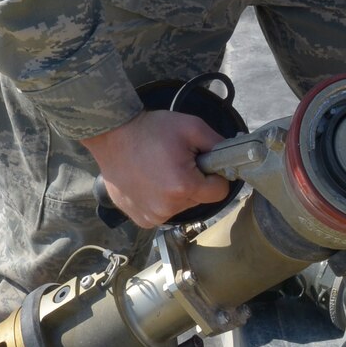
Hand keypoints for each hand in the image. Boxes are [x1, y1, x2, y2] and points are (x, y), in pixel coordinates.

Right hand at [82, 110, 229, 228]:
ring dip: (176, 192)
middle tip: (176, 161)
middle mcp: (169, 208)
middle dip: (194, 182)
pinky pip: (162, 212)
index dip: (215, 176)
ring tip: (159, 170)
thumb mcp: (191, 127)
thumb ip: (218, 144)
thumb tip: (234, 157)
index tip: (202, 163)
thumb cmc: (150, 130)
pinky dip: (160, 200)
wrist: (111, 136)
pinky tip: (149, 182)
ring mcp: (152, 216)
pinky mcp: (140, 218)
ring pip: (181, 207)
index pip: (220, 192)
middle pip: (199, 199)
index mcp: (184, 187)